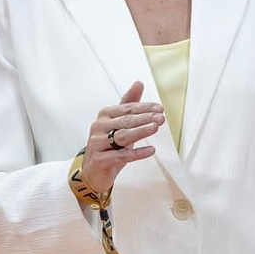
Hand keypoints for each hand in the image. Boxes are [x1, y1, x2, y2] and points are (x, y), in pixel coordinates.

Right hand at [80, 81, 163, 200]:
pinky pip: (121, 155)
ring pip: (122, 136)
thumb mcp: (119, 123)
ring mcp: (97, 143)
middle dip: (145, 119)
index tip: (160, 108)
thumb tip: (139, 83)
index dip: (145, 108)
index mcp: (105, 115)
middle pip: (126, 121)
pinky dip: (137, 153)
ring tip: (155, 128)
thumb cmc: (109, 144)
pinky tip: (150, 150)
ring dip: (141, 132)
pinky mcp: (101, 160)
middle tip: (161, 118)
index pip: (127, 108)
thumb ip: (129, 104)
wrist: (93, 170)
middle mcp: (99, 127)